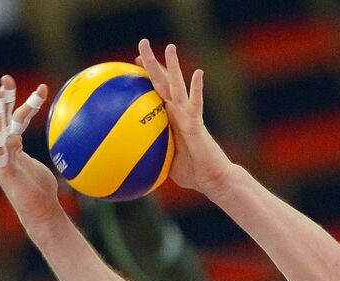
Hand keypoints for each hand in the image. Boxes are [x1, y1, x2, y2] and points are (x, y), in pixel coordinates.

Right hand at [0, 76, 60, 225]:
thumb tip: (72, 131)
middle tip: (4, 80)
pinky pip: (0, 154)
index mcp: (12, 147)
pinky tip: (1, 129)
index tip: (32, 86)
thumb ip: (50, 146)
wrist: (38, 212)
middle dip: (1, 100)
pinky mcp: (3, 173)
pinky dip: (0, 140)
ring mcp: (1, 162)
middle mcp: (3, 151)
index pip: (15, 119)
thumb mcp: (48, 162)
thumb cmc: (43, 189)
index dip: (20, 102)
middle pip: (1, 120)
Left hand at [136, 40, 233, 194]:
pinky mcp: (198, 123)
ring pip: (178, 87)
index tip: (135, 63)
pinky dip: (197, 89)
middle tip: (142, 43)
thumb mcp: (161, 163)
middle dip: (153, 63)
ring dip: (174, 67)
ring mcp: (188, 115)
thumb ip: (149, 156)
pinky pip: (196, 104)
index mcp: (168, 118)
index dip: (145, 77)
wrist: (211, 178)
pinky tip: (198, 73)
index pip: (154, 92)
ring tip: (169, 47)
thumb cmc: (190, 172)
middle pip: (162, 82)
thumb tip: (128, 164)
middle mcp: (178, 112)